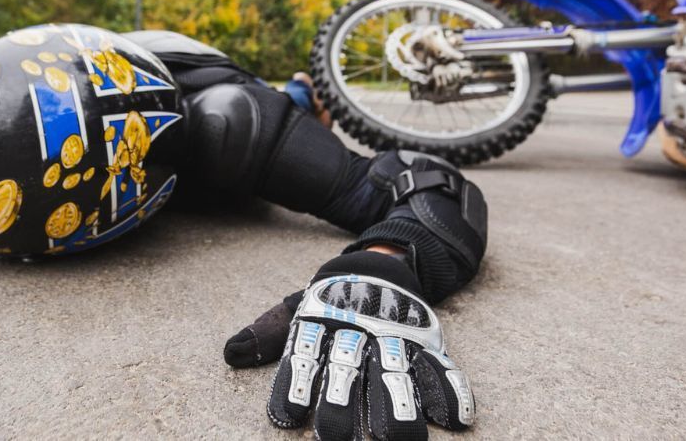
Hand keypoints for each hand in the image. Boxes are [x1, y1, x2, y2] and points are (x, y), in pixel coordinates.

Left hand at [266, 253, 473, 439]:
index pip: (304, 356)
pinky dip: (450, 390)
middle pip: (347, 368)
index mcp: (321, 323)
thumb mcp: (298, 309)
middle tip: (333, 439)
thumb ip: (269, 334)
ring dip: (397, 406)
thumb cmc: (331, 299)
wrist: (380, 262)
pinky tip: (454, 419)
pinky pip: (441, 366)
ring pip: (394, 372)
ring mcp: (395, 335)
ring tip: (399, 438)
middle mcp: (357, 330)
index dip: (294, 386)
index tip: (286, 418)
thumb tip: (231, 353)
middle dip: (340, 404)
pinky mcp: (426, 340)